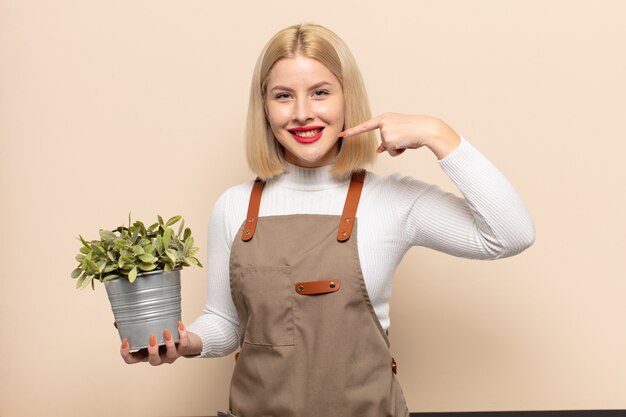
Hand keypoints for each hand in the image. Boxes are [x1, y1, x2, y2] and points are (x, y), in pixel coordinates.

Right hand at [119, 321, 200, 364]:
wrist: (184, 341)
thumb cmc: (160, 337)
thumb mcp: (147, 333)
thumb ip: (134, 328)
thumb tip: (117, 322)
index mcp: (145, 354)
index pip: (131, 360)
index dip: (126, 354)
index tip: (125, 341)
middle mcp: (158, 357)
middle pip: (153, 361)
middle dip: (152, 350)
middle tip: (151, 337)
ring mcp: (171, 355)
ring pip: (170, 355)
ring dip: (168, 343)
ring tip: (166, 331)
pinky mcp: (182, 349)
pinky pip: (184, 344)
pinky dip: (183, 334)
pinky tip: (179, 324)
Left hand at [338, 113, 460, 158]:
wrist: (426, 129)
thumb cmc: (416, 131)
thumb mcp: (399, 133)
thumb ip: (388, 140)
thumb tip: (379, 150)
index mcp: (385, 118)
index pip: (365, 126)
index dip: (352, 131)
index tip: (341, 134)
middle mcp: (383, 122)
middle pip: (383, 142)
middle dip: (394, 145)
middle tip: (406, 137)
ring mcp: (385, 130)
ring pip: (387, 148)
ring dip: (398, 148)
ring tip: (407, 139)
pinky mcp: (389, 138)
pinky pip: (391, 152)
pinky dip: (399, 151)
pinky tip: (407, 142)